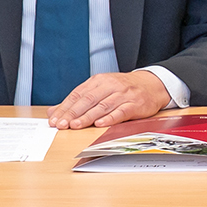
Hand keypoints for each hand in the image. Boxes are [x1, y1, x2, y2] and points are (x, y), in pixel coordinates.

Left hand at [48, 70, 173, 129]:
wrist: (151, 84)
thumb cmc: (123, 89)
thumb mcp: (100, 89)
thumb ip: (78, 100)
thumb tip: (54, 110)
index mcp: (98, 81)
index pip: (78, 94)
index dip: (65, 107)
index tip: (54, 119)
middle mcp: (109, 86)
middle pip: (88, 100)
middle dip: (73, 113)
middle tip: (62, 124)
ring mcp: (122, 94)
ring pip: (102, 106)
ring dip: (87, 117)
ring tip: (75, 126)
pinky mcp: (134, 104)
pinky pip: (120, 111)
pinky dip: (109, 118)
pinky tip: (100, 124)